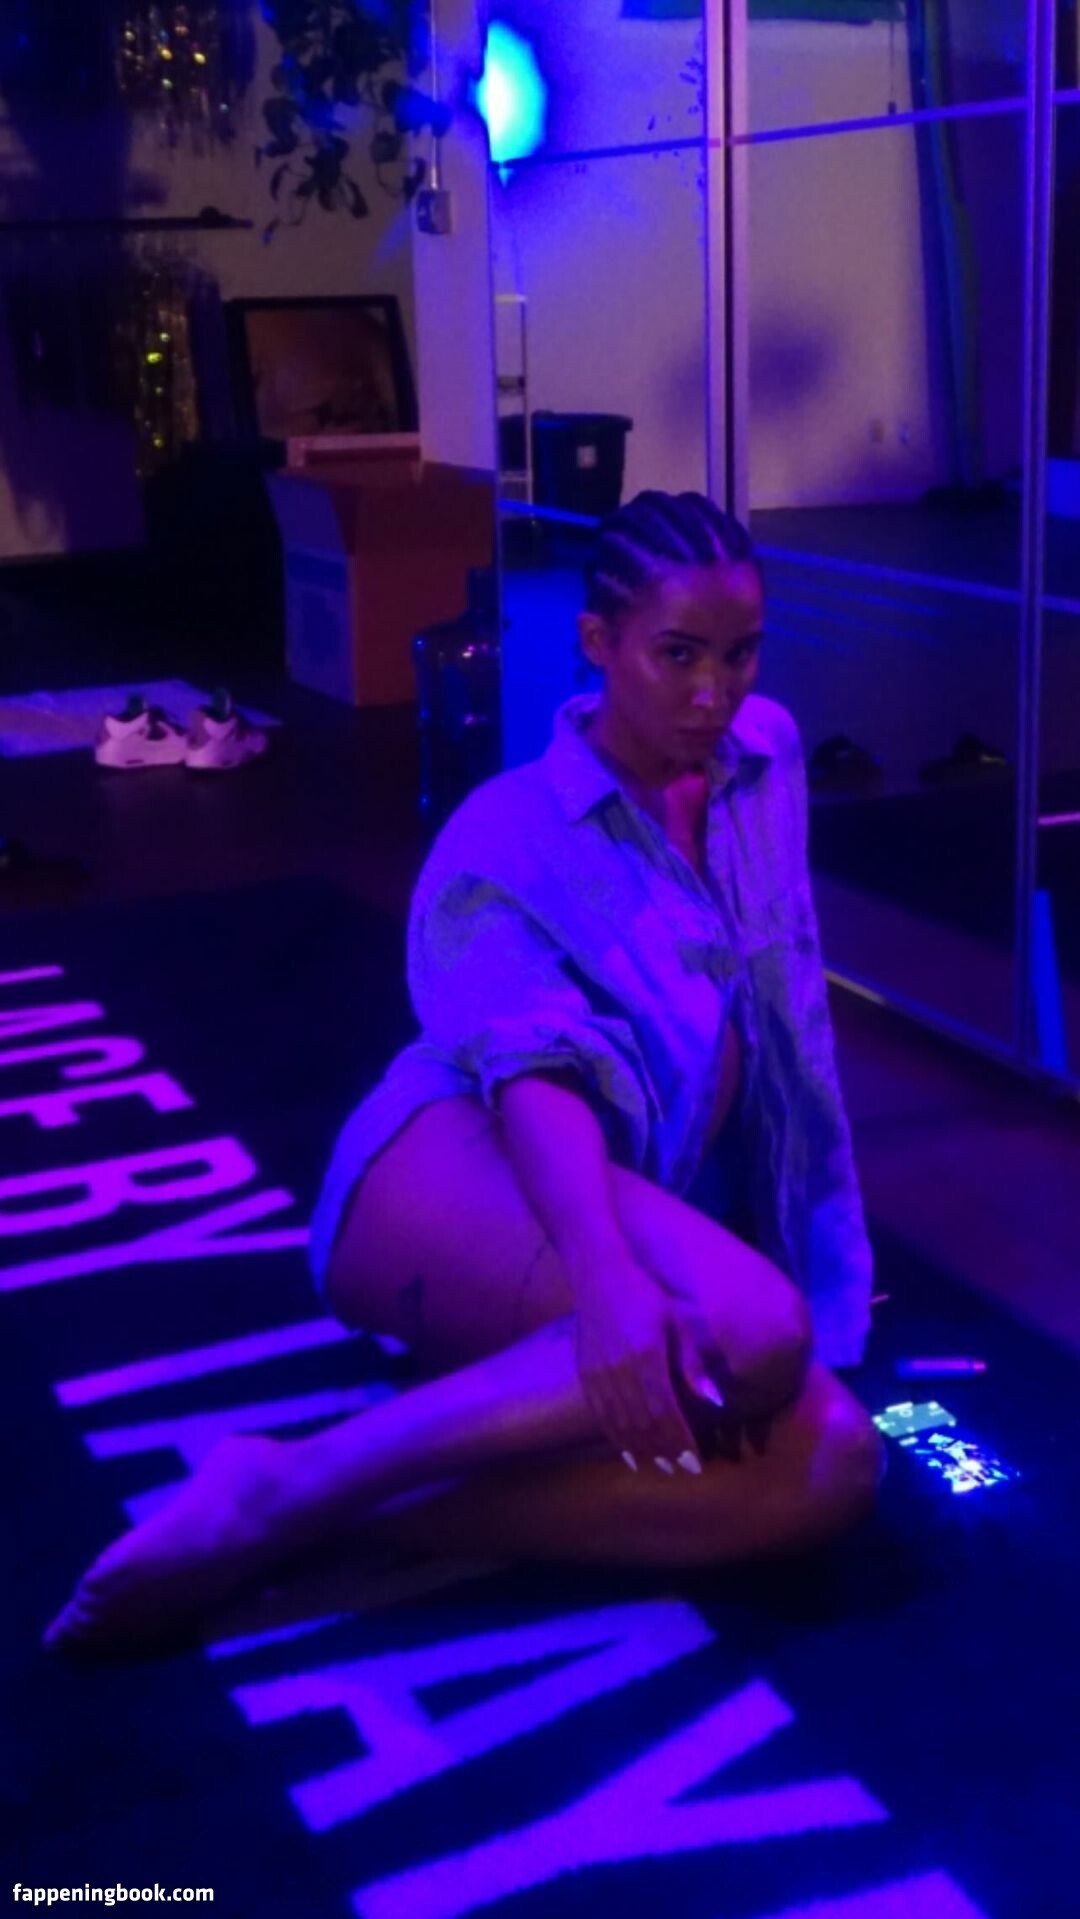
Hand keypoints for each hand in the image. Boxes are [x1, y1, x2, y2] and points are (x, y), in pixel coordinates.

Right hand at [571, 1246, 719, 1473]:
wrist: (598, 1274)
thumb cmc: (646, 1294)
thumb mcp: (677, 1320)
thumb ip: (693, 1364)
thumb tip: (715, 1402)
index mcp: (646, 1355)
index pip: (666, 1411)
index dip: (680, 1440)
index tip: (696, 1461)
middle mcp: (619, 1369)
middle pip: (643, 1423)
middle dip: (664, 1450)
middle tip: (682, 1469)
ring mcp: (598, 1373)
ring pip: (620, 1424)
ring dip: (641, 1448)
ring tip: (659, 1465)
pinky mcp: (585, 1374)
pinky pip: (601, 1415)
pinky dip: (616, 1436)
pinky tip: (629, 1451)